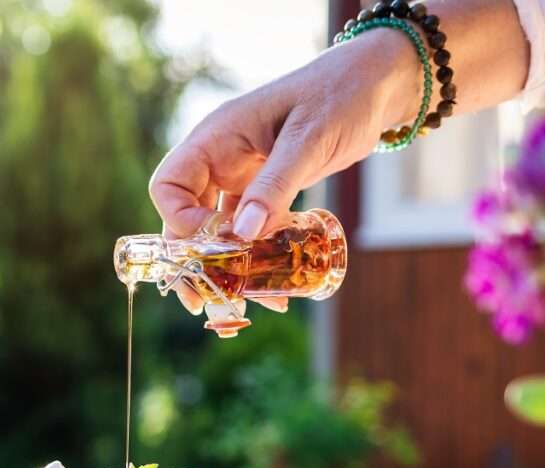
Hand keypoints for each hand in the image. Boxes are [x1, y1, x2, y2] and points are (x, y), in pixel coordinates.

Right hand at [150, 28, 421, 315]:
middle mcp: (220, 160)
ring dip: (226, 266)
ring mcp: (240, 176)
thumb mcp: (307, 140)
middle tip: (201, 300)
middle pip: (185, 217)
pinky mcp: (264, 190)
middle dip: (193, 259)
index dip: (180, 220)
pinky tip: (273, 287)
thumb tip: (244, 234)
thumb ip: (275, 185)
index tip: (213, 243)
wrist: (375, 87)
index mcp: (215, 139)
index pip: (170, 186)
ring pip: (217, 230)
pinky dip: (256, 258)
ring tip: (239, 303)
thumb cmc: (339, 96)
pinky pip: (248, 230)